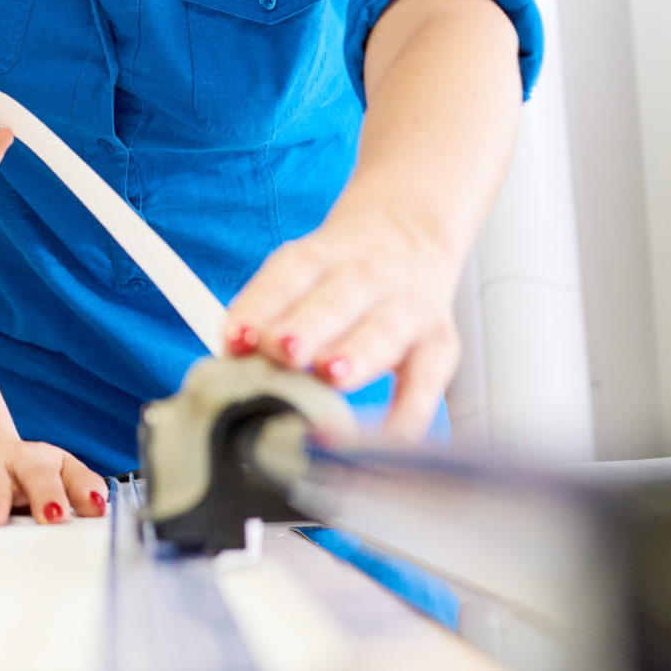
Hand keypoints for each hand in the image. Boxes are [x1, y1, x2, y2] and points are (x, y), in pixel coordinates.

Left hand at [221, 205, 459, 440]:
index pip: (286, 276)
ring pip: (382, 333)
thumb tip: (232, 359)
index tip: (236, 338)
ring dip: (356, 356)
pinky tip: (383, 438)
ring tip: (331, 377)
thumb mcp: (302, 271)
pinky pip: (425, 386)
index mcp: (321, 256)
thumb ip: (268, 311)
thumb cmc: (342, 269)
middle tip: (282, 350)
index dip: (259, 308)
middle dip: (308, 327)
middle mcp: (367, 277)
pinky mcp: (438, 345)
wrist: (410, 232)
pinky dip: (407, 415)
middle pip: (336, 300)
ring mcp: (407, 309)